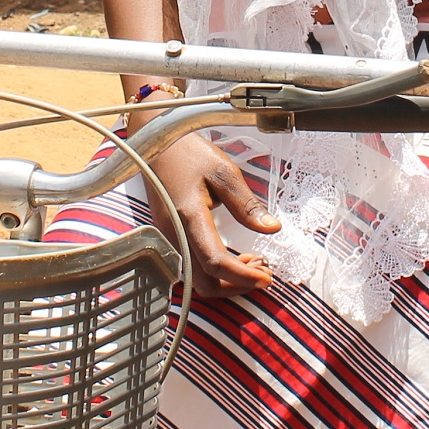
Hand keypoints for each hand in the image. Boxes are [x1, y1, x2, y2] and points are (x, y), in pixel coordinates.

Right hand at [147, 134, 280, 294]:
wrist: (157, 142)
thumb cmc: (189, 153)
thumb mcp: (224, 172)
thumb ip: (246, 204)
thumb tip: (271, 228)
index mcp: (188, 217)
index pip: (215, 261)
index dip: (242, 276)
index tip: (266, 277)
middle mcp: (174, 234)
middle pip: (204, 282)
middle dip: (236, 285)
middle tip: (263, 273)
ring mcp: (169, 238)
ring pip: (196, 278)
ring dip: (226, 280)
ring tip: (253, 263)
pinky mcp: (169, 237)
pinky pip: (191, 267)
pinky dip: (215, 271)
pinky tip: (234, 257)